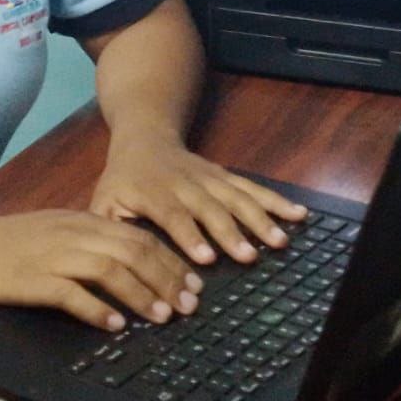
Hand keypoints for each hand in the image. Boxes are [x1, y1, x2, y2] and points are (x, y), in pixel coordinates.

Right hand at [0, 210, 202, 331]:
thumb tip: (134, 266)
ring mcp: (53, 255)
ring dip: (141, 294)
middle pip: (133, 251)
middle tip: (188, 305)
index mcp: (83, 221)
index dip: (170, 260)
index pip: (139, 236)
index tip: (193, 284)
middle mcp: (74, 233)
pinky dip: (96, 308)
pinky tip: (114, 325)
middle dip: (166, 278)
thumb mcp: (58, 232)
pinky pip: (71, 293)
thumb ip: (92, 243)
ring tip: (161, 317)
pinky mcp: (32, 279)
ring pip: (109, 269)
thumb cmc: (11, 244)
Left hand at [90, 138, 307, 267]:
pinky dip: (275, 201)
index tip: (207, 258)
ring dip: (259, 219)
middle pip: (211, 208)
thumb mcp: (103, 201)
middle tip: (249, 257)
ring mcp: (209, 178)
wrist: (145, 136)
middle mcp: (185, 184)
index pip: (173, 215)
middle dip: (230, 233)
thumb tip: (110, 264)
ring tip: (279, 241)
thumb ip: (107, 230)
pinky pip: (252, 188)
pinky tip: (298, 214)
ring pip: (237, 197)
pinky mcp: (225, 176)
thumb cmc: (122, 179)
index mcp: (153, 192)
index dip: (190, 235)